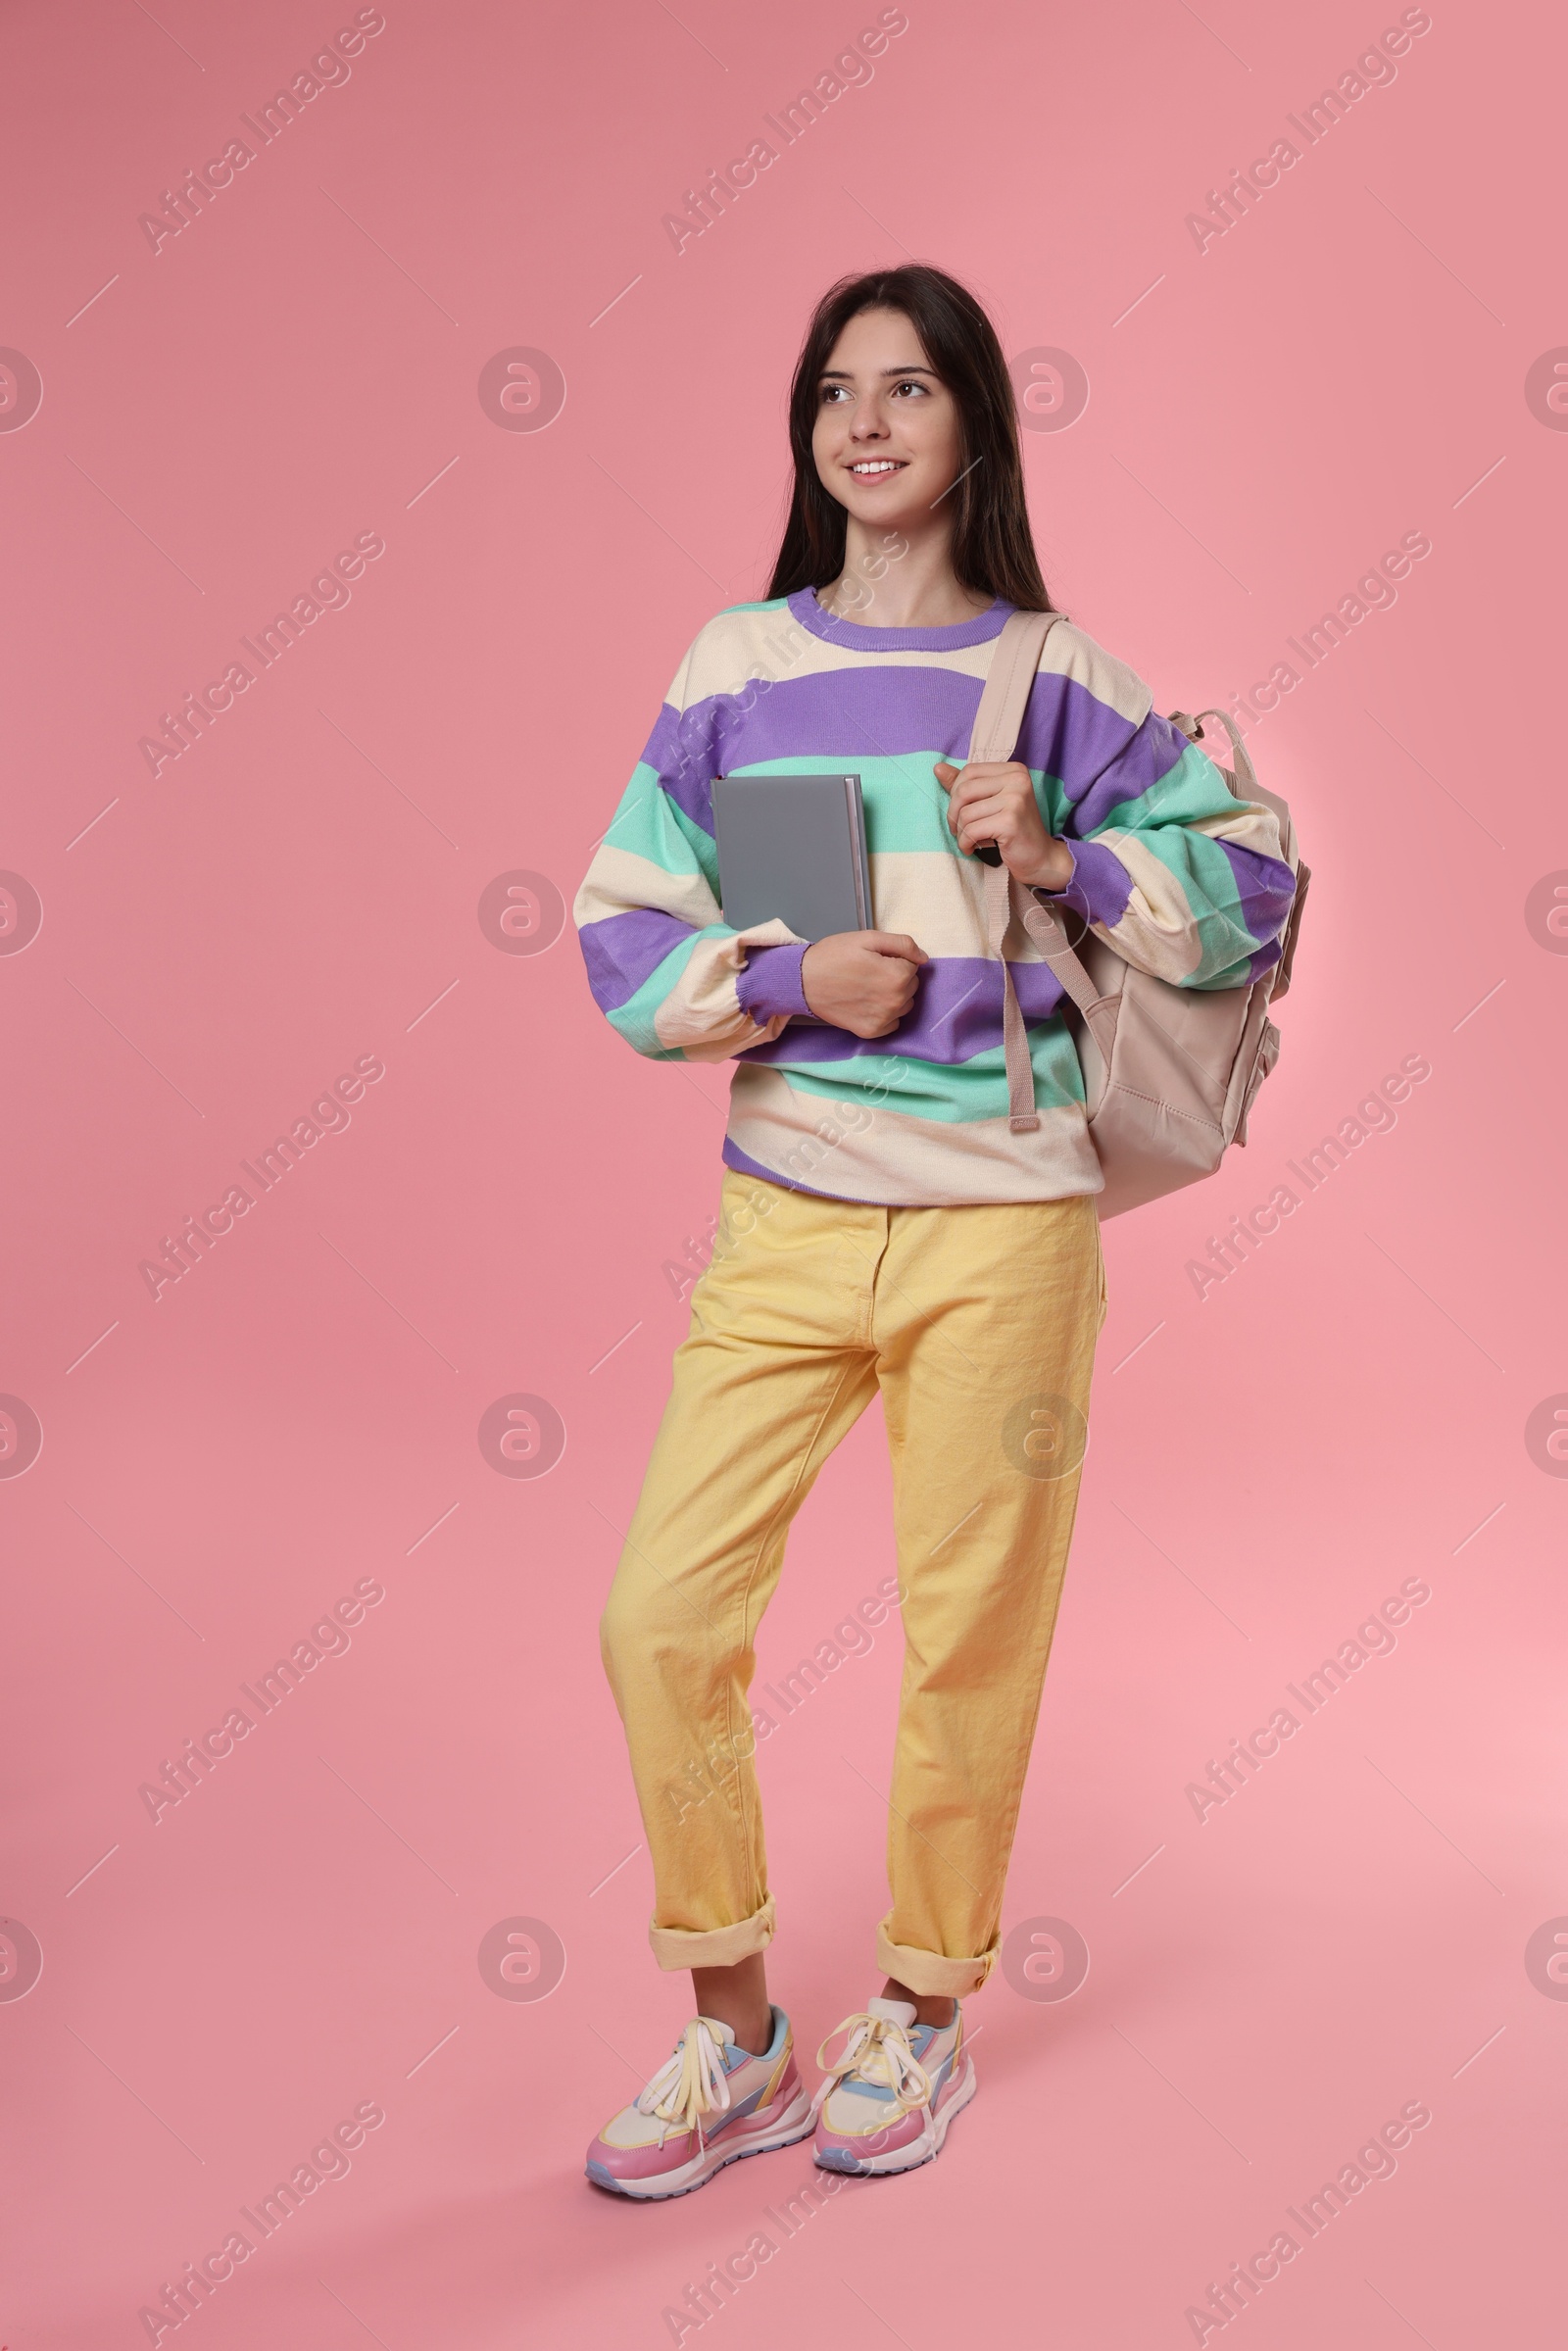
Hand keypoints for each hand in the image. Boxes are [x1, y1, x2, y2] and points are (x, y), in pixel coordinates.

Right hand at [800, 931, 927, 1037]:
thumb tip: (924, 959)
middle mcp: (895, 1002)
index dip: (896, 959)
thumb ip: (902, 944)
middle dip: (897, 977)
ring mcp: (883, 1020)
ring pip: (904, 1005)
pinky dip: (885, 1014)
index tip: (876, 959)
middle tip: (871, 971)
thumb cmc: (834, 956)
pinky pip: (892, 1023)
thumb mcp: (868, 938)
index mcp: (898, 976)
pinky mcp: (871, 1032)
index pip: (913, 966)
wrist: (802, 981)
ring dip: (893, 996)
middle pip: (911, 986)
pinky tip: (867, 1003)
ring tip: (868, 986)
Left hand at [934, 760, 1073, 891]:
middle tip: (958, 829)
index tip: (960, 811)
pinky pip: (972, 830)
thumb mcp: (990, 802)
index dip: (955, 792)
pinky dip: (965, 843)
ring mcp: (1015, 799)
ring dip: (961, 832)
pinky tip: (972, 848)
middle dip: (953, 814)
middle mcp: (1017, 780)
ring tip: (969, 840)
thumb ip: (966, 785)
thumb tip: (938, 768)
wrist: (1040, 858)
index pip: (969, 771)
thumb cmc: (1012, 830)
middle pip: (964, 790)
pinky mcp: (1010, 821)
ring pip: (966, 813)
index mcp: (1014, 770)